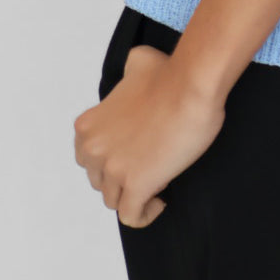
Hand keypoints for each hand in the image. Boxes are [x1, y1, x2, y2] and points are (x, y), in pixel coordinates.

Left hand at [74, 44, 225, 227]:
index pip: (88, 158)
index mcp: (88, 126)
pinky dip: (144, 213)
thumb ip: (127, 72)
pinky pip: (131, 216)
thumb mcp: (137, 62)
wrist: (191, 86)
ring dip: (134, 194)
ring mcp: (114, 170)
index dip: (111, 156)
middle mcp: (94, 150)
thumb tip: (133, 72)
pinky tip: (160, 201)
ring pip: (114, 200)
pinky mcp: (136, 186)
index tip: (134, 150)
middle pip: (100, 181)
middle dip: (121, 176)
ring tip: (159, 178)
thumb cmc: (170, 74)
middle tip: (148, 163)